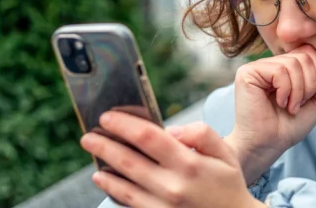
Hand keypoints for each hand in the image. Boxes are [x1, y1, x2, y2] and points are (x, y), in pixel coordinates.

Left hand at [80, 111, 265, 207]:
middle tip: (88, 135)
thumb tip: (172, 130)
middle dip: (105, 145)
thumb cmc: (227, 183)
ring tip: (93, 154)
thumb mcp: (225, 153)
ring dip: (105, 166)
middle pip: (129, 161)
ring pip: (124, 185)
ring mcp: (163, 206)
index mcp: (190, 164)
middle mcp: (173, 186)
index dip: (124, 125)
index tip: (108, 117)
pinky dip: (112, 190)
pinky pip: (129, 203)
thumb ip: (201, 134)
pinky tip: (103, 179)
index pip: (148, 137)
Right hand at [226, 45, 315, 183]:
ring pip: (292, 63)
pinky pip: (278, 70)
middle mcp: (270, 63)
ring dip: (299, 90)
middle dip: (311, 82)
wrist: (268, 145)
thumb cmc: (289, 127)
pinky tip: (280, 103)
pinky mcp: (247, 73)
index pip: (309, 52)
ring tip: (291, 106)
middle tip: (302, 103)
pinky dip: (286, 90)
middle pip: (303, 56)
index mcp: (285, 68)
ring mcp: (257, 67)